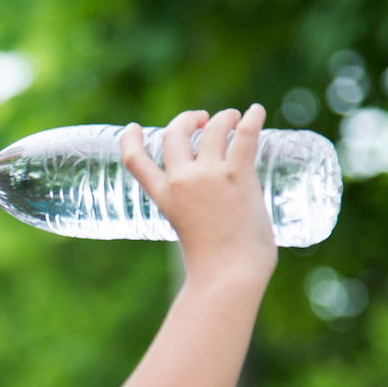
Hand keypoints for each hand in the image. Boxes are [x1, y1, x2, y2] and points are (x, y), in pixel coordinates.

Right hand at [120, 105, 276, 284]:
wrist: (229, 276)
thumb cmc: (215, 268)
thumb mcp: (189, 233)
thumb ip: (198, 217)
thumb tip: (226, 215)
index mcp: (165, 198)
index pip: (135, 160)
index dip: (130, 140)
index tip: (134, 128)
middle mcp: (183, 181)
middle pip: (176, 133)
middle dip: (186, 119)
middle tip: (202, 118)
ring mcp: (210, 175)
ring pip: (213, 128)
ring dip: (223, 117)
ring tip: (233, 116)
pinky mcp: (239, 174)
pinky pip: (245, 134)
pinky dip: (251, 118)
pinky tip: (257, 111)